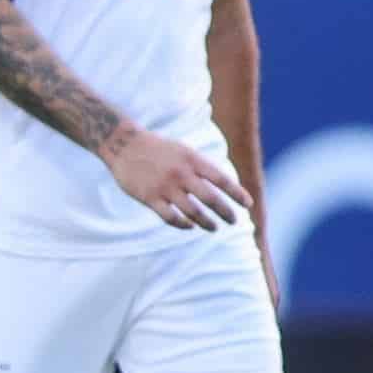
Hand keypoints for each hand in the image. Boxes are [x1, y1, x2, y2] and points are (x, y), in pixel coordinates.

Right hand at [98, 126, 250, 230]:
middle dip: (226, 213)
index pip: (222, 180)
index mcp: (192, 160)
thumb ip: (201, 168)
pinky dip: (183, 224)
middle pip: (211, 199)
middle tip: (234, 221)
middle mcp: (181, 174)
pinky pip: (171, 218)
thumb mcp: (184, 151)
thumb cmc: (158, 149)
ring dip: (207, 223)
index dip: (237, 194)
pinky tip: (190, 226)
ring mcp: (165, 187)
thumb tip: (224, 187)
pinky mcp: (149, 198)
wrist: (124, 145)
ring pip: (193, 212)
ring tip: (214, 227)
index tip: (248, 205)